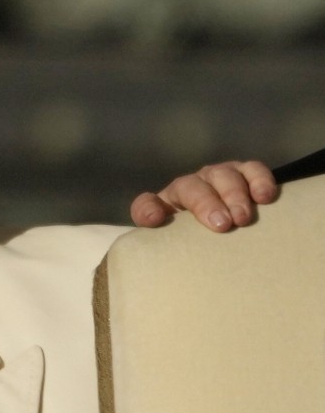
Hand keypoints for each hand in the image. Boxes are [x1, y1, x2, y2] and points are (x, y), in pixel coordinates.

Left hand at [131, 160, 278, 231]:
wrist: (225, 230)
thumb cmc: (195, 238)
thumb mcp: (174, 242)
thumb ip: (157, 237)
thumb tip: (155, 219)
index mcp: (166, 203)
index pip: (147, 203)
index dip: (148, 210)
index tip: (157, 219)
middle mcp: (192, 185)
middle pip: (193, 186)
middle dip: (207, 204)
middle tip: (222, 226)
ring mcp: (219, 176)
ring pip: (224, 175)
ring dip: (234, 195)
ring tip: (244, 217)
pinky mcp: (245, 174)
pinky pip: (253, 170)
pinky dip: (260, 180)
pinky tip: (266, 197)